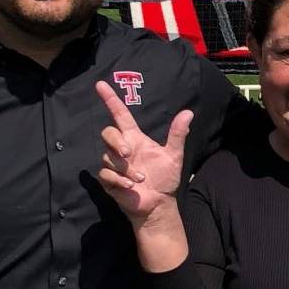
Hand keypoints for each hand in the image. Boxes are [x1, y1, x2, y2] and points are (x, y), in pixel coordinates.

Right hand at [95, 79, 191, 224]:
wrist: (158, 203)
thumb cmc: (165, 178)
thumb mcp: (173, 156)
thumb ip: (177, 135)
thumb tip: (188, 112)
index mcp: (135, 138)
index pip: (120, 114)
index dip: (110, 99)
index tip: (100, 84)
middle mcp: (122, 149)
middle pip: (107, 133)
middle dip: (116, 142)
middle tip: (129, 154)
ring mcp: (114, 164)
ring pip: (108, 157)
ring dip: (125, 168)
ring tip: (140, 178)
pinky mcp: (108, 180)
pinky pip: (105, 174)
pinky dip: (119, 179)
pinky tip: (131, 186)